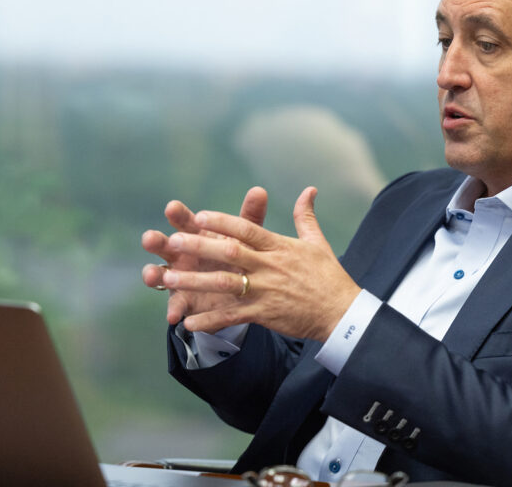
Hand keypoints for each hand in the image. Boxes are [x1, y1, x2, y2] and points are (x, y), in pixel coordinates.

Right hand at [141, 187, 267, 324]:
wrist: (236, 291)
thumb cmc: (236, 255)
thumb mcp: (244, 238)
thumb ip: (250, 217)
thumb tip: (260, 190)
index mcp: (195, 235)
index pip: (184, 221)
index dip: (177, 214)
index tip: (172, 207)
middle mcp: (181, 254)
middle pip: (164, 245)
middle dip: (155, 241)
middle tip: (150, 238)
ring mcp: (178, 278)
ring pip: (161, 275)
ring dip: (153, 274)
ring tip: (152, 275)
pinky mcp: (183, 301)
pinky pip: (176, 306)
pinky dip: (174, 310)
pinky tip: (173, 316)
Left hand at [160, 187, 361, 341]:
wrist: (342, 314)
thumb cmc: (329, 276)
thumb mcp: (317, 243)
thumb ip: (305, 216)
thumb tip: (309, 189)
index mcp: (280, 247)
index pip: (247, 229)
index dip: (222, 222)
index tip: (199, 215)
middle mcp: (270, 266)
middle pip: (230, 252)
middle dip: (200, 246)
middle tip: (173, 240)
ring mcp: (266, 291)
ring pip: (225, 283)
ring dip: (195, 281)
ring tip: (168, 278)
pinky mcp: (265, 314)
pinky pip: (232, 316)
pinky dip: (209, 319)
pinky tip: (187, 321)